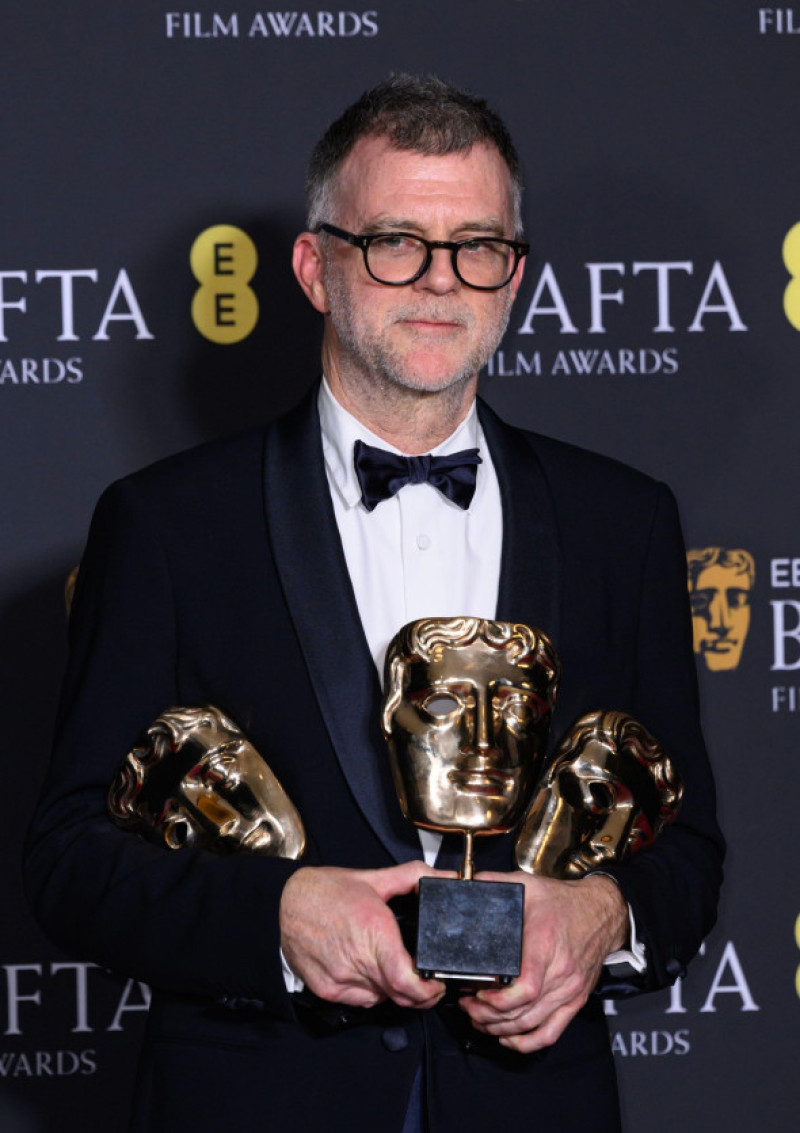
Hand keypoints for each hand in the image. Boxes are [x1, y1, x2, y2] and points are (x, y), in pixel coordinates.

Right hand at [279, 861, 446, 1008]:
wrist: (284, 903)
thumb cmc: (327, 890)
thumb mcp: (373, 878)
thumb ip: (413, 876)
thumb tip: (445, 875)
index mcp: (375, 932)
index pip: (407, 982)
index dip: (428, 991)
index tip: (437, 984)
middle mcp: (358, 960)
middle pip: (399, 996)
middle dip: (419, 993)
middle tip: (425, 981)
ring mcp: (340, 978)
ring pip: (381, 999)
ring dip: (394, 991)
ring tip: (396, 970)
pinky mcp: (326, 990)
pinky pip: (360, 1001)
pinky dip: (372, 991)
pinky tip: (370, 971)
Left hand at [460, 872, 627, 1052]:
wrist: (602, 912)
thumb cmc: (563, 901)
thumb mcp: (528, 885)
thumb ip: (495, 883)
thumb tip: (464, 885)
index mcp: (545, 943)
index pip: (525, 987)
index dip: (497, 1000)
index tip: (476, 995)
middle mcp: (560, 971)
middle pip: (523, 1011)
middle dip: (488, 1016)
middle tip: (467, 1007)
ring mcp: (569, 990)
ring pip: (532, 1025)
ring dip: (501, 1029)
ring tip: (479, 1020)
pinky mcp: (575, 1000)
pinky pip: (551, 1032)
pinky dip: (527, 1042)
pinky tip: (507, 1037)